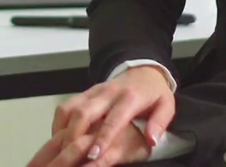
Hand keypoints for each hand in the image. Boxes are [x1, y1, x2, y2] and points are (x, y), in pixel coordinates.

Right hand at [27, 67, 172, 166]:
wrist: (143, 71)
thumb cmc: (154, 93)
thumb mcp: (166, 105)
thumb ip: (159, 123)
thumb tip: (151, 140)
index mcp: (130, 98)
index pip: (113, 120)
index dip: (102, 137)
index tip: (94, 155)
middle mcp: (108, 92)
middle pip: (84, 112)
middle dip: (74, 135)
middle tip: (70, 155)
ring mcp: (94, 91)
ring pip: (70, 107)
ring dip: (63, 129)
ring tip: (60, 149)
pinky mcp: (85, 92)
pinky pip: (66, 105)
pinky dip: (59, 122)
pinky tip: (59, 138)